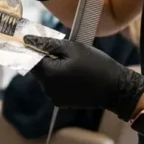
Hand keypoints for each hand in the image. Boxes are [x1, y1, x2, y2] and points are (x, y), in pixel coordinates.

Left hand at [23, 35, 143, 120]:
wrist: (116, 89)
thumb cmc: (96, 64)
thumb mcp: (73, 48)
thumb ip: (48, 44)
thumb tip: (27, 40)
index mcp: (48, 74)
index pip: (30, 58)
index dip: (35, 49)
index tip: (44, 43)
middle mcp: (47, 89)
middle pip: (37, 69)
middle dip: (46, 59)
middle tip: (65, 52)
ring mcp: (53, 98)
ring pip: (46, 78)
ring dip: (53, 69)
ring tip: (73, 64)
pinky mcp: (61, 103)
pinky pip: (53, 87)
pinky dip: (59, 80)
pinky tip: (75, 75)